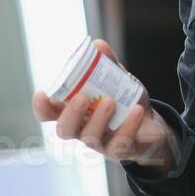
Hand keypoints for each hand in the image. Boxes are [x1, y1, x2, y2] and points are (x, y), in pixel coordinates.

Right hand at [32, 39, 177, 170]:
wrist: (153, 127)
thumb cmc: (126, 103)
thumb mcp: (118, 81)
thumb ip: (107, 65)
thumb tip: (98, 45)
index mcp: (75, 112)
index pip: (49, 114)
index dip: (42, 107)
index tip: (42, 94)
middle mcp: (82, 130)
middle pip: (65, 130)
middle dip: (71, 114)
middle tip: (82, 98)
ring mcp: (100, 143)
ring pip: (91, 138)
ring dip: (98, 120)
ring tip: (110, 101)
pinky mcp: (121, 150)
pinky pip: (120, 144)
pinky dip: (128, 126)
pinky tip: (136, 110)